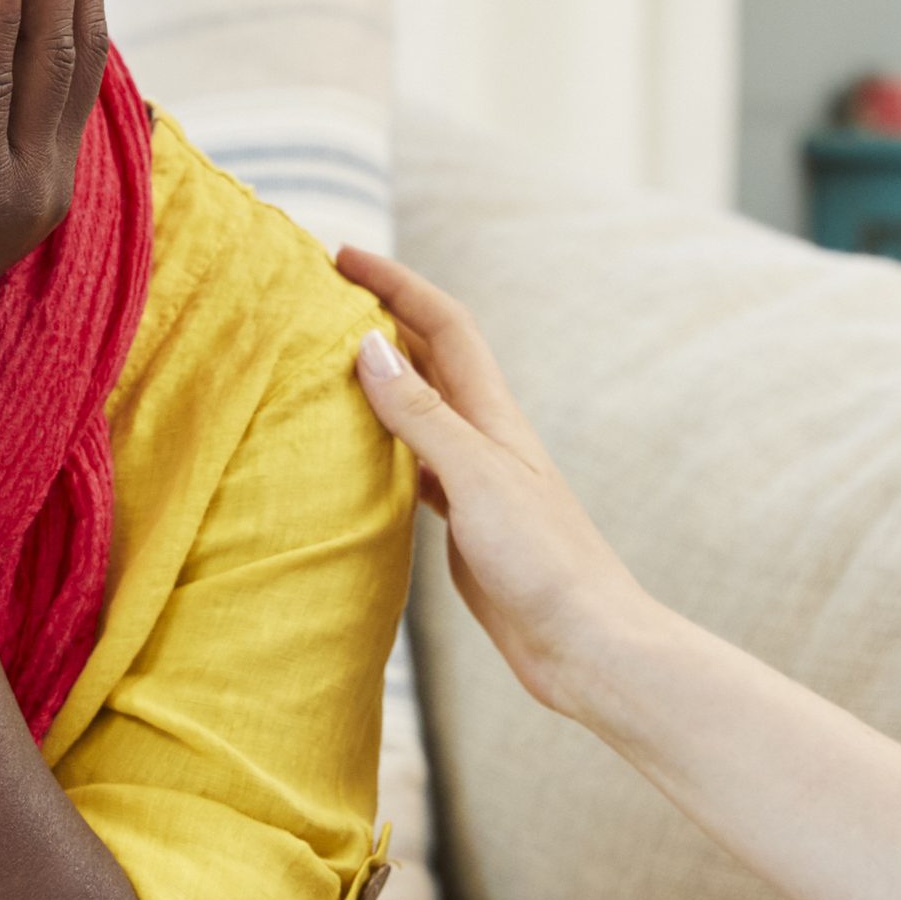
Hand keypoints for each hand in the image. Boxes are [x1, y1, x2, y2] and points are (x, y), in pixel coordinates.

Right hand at [339, 254, 650, 718]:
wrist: (585, 644)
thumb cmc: (544, 562)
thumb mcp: (477, 479)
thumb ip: (422, 416)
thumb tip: (368, 345)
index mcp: (492, 415)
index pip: (442, 324)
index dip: (396, 281)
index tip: (341, 255)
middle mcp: (483, 437)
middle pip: (425, 358)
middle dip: (377, 318)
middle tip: (315, 298)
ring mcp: (473, 480)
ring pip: (416, 410)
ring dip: (372, 379)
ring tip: (316, 363)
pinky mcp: (463, 523)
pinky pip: (409, 465)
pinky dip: (375, 445)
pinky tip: (346, 454)